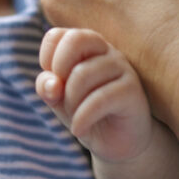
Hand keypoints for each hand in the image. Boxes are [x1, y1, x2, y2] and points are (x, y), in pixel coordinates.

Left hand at [36, 27, 152, 161]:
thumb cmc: (87, 114)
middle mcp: (107, 52)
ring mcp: (123, 68)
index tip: (54, 82)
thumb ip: (47, 87)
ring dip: (70, 102)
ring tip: (75, 118)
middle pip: (76, 39)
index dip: (47, 59)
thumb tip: (52, 84)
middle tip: (62, 94)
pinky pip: (100, 99)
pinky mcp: (132, 91)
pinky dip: (82, 118)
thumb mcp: (59, 100)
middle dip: (59, 68)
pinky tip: (79, 130)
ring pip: (82, 74)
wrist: (119, 143)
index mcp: (88, 47)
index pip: (57, 35)